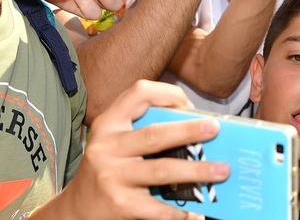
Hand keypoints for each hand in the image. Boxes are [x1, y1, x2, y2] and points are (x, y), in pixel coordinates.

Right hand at [52, 80, 229, 218]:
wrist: (77, 208)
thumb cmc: (108, 167)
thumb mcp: (116, 140)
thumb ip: (146, 128)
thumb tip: (197, 129)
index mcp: (109, 124)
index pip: (138, 94)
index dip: (167, 93)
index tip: (189, 104)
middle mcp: (108, 148)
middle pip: (154, 135)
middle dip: (189, 131)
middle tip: (215, 129)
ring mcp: (112, 177)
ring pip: (162, 170)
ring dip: (197, 171)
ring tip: (222, 170)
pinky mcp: (120, 204)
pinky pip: (157, 208)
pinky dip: (180, 212)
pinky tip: (198, 214)